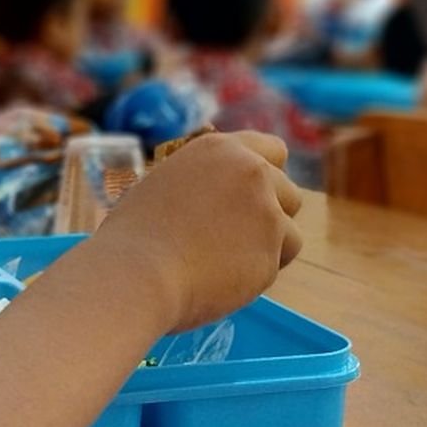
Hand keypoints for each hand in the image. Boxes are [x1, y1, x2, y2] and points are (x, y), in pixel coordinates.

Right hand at [94, 131, 302, 332]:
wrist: (138, 271)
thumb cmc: (136, 233)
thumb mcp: (167, 183)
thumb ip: (204, 182)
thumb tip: (221, 198)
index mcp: (219, 149)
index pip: (272, 149)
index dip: (267, 176)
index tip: (252, 198)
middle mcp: (251, 171)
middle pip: (289, 193)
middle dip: (272, 216)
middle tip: (237, 238)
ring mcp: (267, 210)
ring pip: (291, 233)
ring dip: (269, 248)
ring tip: (226, 262)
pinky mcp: (273, 249)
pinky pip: (278, 263)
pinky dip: (258, 273)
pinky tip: (223, 276)